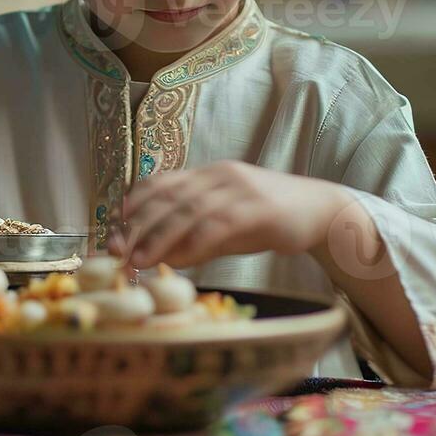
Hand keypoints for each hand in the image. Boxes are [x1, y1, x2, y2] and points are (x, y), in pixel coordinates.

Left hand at [111, 161, 346, 269]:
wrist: (322, 210)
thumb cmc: (269, 220)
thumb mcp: (226, 225)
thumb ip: (196, 237)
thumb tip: (164, 257)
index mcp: (208, 174)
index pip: (162, 182)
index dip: (135, 203)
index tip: (113, 225)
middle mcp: (220, 176)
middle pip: (169, 197)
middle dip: (138, 224)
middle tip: (116, 250)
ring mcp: (239, 189)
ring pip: (189, 211)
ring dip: (159, 237)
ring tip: (138, 260)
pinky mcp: (259, 208)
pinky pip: (218, 225)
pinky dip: (194, 243)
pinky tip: (179, 260)